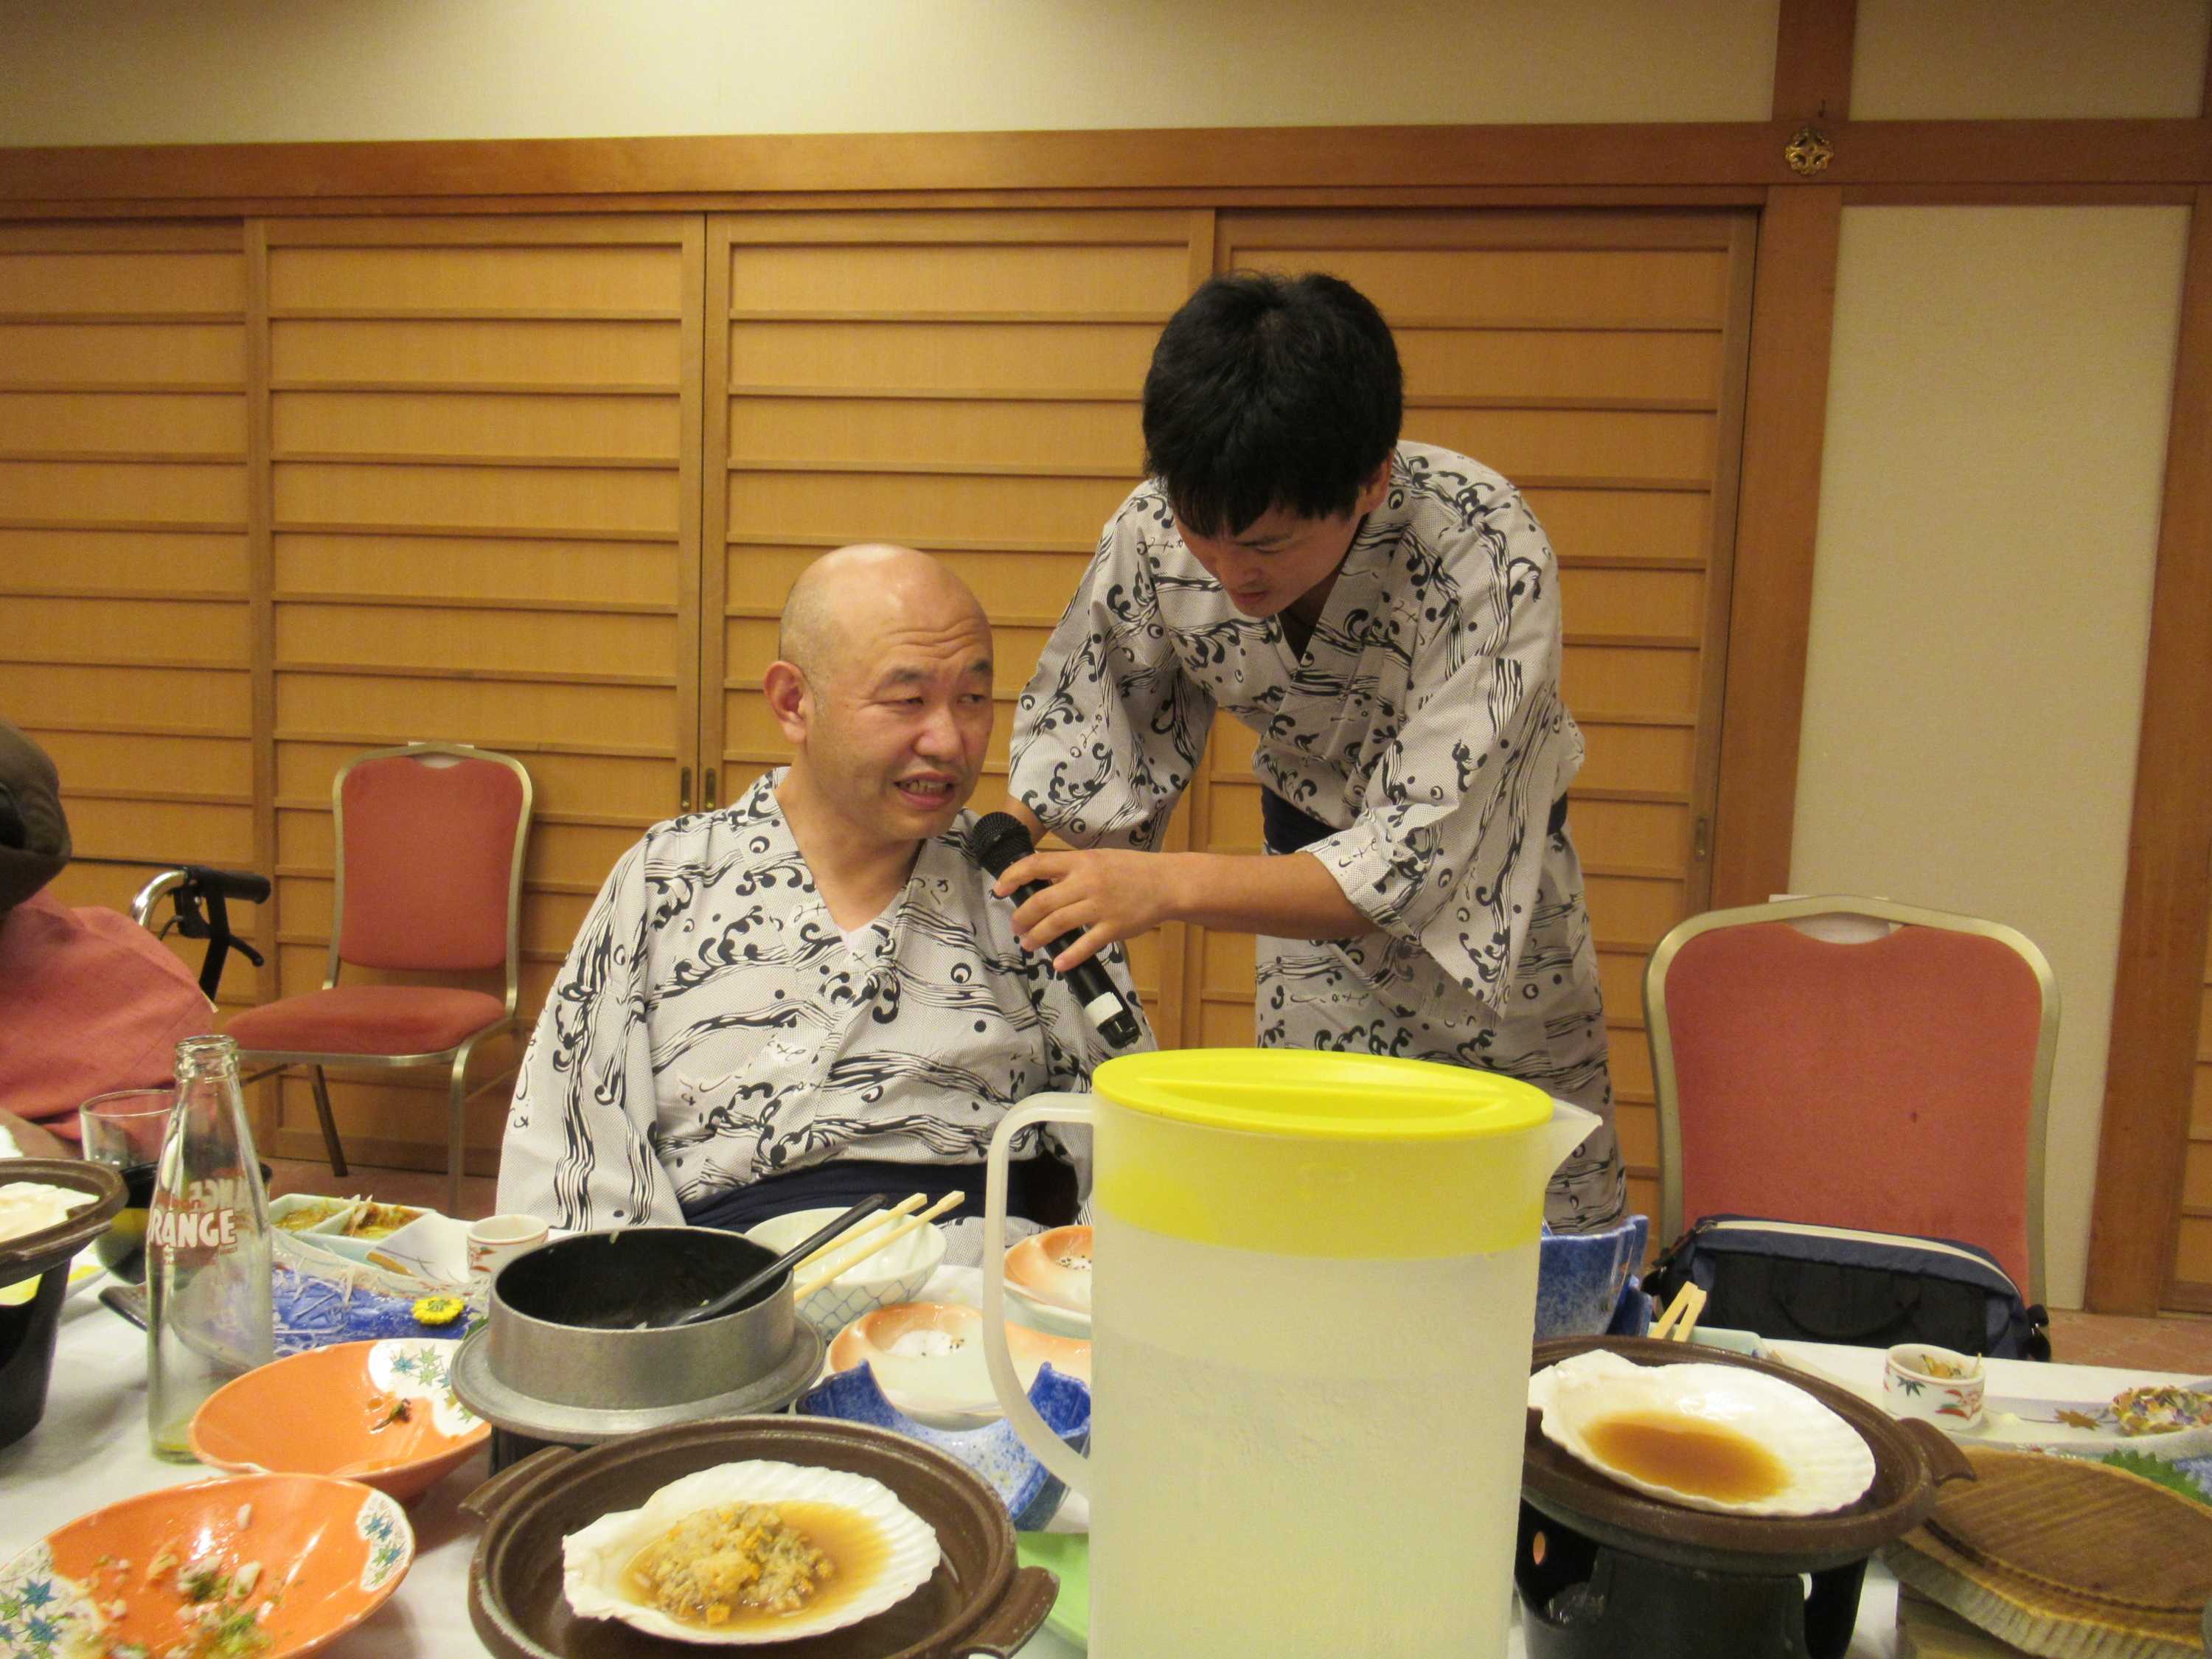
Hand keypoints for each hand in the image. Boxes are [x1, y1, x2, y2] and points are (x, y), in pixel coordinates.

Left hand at [994, 848, 1181, 971]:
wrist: (1166, 883)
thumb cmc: (1131, 870)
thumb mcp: (1098, 858)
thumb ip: (1071, 868)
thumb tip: (1039, 881)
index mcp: (1081, 861)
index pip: (1037, 864)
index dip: (1012, 877)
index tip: (999, 889)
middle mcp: (1087, 882)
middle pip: (1042, 901)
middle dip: (1022, 917)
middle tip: (1016, 926)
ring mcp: (1101, 906)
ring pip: (1057, 924)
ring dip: (1037, 937)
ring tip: (1028, 943)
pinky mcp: (1114, 927)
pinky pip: (1085, 945)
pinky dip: (1068, 957)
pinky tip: (1058, 964)